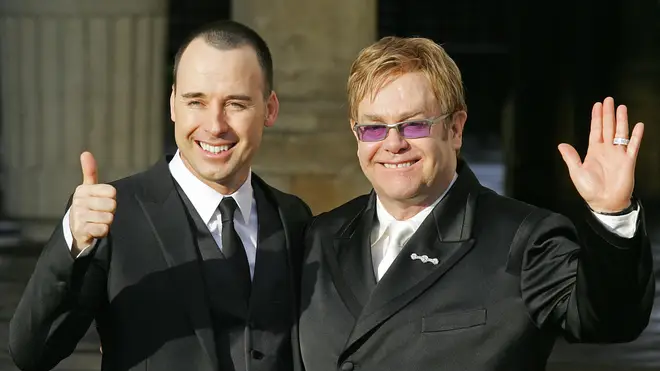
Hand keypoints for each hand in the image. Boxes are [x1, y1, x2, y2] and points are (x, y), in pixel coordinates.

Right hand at [69, 152, 116, 253]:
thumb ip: (89, 172)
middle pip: (112, 205)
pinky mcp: (81, 230)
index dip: (111, 198)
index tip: (103, 201)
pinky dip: (103, 231)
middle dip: (110, 211)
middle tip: (100, 213)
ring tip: (97, 221)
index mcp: (83, 190)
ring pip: (109, 218)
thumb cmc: (87, 207)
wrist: (75, 230)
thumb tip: (85, 153)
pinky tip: (95, 229)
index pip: (111, 191)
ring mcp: (79, 216)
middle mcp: (79, 201)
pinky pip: (103, 229)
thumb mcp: (88, 189)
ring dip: (106, 222)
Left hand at [558, 97, 643, 212]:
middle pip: (608, 127)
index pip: (595, 130)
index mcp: (593, 151)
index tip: (597, 105)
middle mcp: (607, 150)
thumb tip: (561, 144)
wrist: (604, 203)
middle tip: (609, 100)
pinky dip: (636, 136)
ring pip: (620, 133)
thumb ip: (571, 157)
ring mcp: (618, 154)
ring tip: (621, 107)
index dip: (596, 117)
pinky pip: (633, 146)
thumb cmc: (590, 190)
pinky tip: (638, 125)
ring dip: (621, 120)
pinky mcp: (628, 161)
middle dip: (608, 113)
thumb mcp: (576, 172)